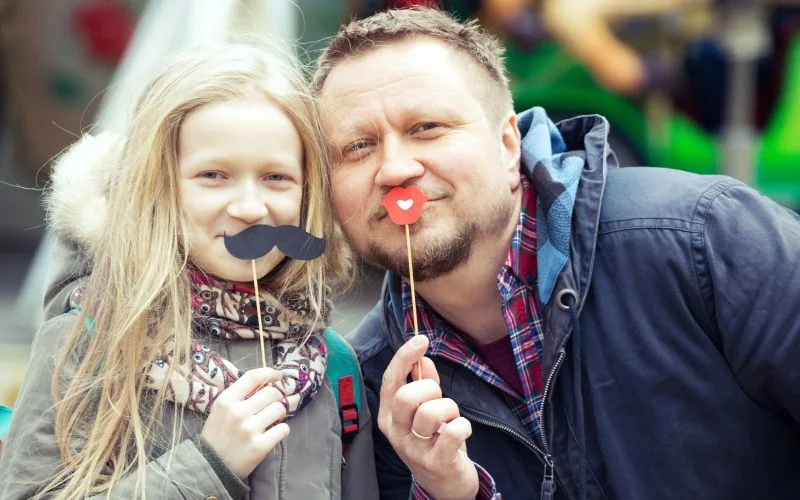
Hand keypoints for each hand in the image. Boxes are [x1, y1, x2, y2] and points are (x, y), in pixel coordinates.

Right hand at [201, 367, 289, 478]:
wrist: (210, 467)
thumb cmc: (217, 435)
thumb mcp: (219, 410)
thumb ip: (238, 396)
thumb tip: (265, 383)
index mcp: (226, 401)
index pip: (253, 377)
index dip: (269, 373)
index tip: (277, 376)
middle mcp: (237, 412)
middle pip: (271, 393)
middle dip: (276, 398)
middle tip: (272, 406)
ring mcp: (249, 430)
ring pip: (279, 409)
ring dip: (279, 414)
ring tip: (271, 420)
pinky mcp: (259, 447)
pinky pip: (283, 429)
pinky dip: (282, 430)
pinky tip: (273, 434)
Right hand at [378, 336, 478, 499]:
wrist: (444, 485)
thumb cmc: (434, 442)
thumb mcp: (425, 412)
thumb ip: (424, 385)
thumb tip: (424, 360)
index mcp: (389, 416)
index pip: (390, 380)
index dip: (404, 357)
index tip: (421, 339)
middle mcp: (396, 432)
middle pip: (407, 396)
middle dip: (431, 389)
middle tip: (440, 400)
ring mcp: (414, 450)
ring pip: (431, 412)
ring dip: (450, 410)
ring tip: (451, 420)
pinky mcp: (436, 462)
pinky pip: (453, 432)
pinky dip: (463, 426)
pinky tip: (461, 433)